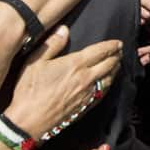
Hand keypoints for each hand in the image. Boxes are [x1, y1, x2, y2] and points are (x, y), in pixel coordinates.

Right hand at [5, 26, 121, 138]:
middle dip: (116, 56)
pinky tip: (108, 83)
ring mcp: (87, 94)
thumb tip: (64, 29)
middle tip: (120, 50)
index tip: (118, 42)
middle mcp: (86, 78)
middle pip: (108, 65)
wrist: (30, 120)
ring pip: (109, 79)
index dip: (111, 46)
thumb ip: (52, 44)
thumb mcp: (36, 61)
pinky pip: (103, 92)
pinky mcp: (86, 107)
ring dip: (115, 70)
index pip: (100, 52)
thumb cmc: (30, 89)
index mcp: (75, 64)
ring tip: (117, 64)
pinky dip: (109, 84)